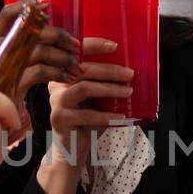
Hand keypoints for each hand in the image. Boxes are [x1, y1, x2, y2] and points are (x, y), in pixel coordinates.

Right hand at [0, 0, 82, 93]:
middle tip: (77, 45)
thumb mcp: (13, 60)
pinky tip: (68, 78)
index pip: (8, 12)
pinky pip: (40, 72)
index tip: (48, 2)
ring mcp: (2, 66)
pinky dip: (58, 73)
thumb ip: (27, 43)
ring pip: (39, 51)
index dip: (27, 3)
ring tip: (78, 66)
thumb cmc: (10, 84)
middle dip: (59, 36)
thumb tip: (59, 31)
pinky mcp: (12, 83)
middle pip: (31, 31)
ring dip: (64, 57)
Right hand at [44, 39, 132, 169]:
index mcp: (64, 73)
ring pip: (84, 88)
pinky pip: (86, 114)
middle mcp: (56, 84)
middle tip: (130, 73)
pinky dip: (107, 115)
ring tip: (128, 91)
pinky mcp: (59, 118)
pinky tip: (121, 117)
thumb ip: (107, 83)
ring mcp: (55, 101)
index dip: (94, 45)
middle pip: (83, 69)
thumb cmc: (89, 120)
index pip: (76, 53)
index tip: (115, 46)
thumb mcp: (99, 98)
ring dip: (110, 89)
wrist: (73, 148)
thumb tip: (137, 68)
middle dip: (110, 70)